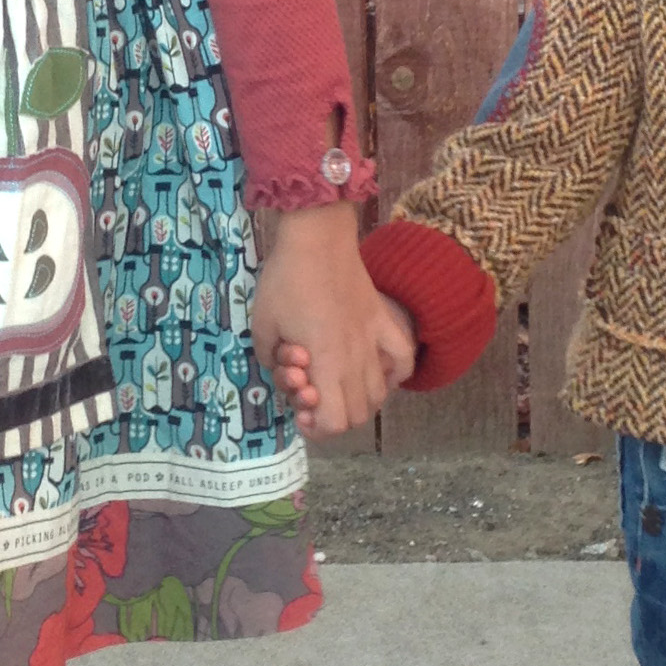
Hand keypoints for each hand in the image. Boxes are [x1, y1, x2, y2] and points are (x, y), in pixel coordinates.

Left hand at [250, 205, 414, 435]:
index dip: (316, 427)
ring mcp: (375, 341)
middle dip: (333, 415)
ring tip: (337, 380)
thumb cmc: (284, 282)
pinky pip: (404, 360)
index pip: (336, 422)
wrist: (317, 238)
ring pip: (381, 395)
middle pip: (359, 415)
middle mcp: (357, 360)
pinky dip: (394, 375)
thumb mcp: (262, 328)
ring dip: (358, 399)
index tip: (300, 408)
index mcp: (327, 363)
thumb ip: (272, 362)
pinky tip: (375, 370)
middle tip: (312, 392)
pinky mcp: (385, 322)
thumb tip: (291, 371)